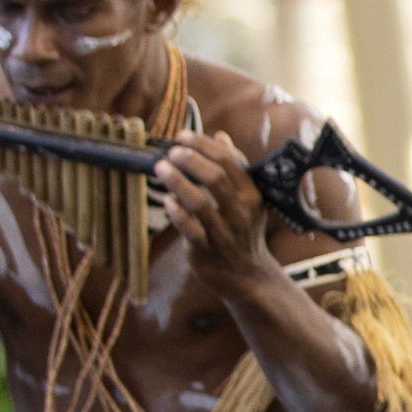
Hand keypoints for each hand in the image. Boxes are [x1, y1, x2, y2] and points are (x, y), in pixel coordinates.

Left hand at [155, 131, 271, 281]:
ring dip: (178, 182)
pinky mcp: (206, 250)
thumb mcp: (248, 199)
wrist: (248, 276)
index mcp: (251, 195)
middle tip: (171, 151)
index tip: (182, 135)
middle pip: (216, 178)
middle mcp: (240, 212)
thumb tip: (220, 136)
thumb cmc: (243, 230)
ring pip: (200, 203)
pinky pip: (190, 229)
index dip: (203, 144)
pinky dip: (177, 213)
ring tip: (160, 168)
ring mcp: (224, 232)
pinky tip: (167, 201)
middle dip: (190, 160)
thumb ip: (234, 168)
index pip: (229, 161)